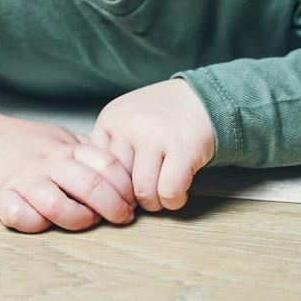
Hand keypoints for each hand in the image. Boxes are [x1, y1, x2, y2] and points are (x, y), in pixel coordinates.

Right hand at [0, 112, 135, 232]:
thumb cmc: (25, 143)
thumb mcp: (60, 137)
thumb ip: (88, 151)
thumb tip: (123, 170)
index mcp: (66, 147)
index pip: (107, 163)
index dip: (126, 185)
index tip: (132, 201)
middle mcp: (48, 162)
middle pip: (91, 186)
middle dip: (114, 208)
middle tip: (123, 219)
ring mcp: (24, 179)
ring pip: (58, 206)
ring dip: (80, 220)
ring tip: (88, 222)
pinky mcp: (0, 196)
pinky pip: (20, 216)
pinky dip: (35, 224)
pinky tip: (45, 224)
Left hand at [87, 79, 214, 212]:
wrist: (203, 98)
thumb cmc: (162, 116)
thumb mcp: (127, 119)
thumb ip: (110, 146)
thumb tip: (97, 189)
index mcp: (110, 119)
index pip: (98, 171)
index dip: (114, 187)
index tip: (128, 188)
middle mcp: (128, 125)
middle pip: (119, 184)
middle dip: (134, 198)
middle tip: (148, 193)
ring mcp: (154, 135)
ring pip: (144, 192)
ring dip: (155, 203)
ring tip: (163, 194)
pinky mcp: (182, 148)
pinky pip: (169, 192)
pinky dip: (174, 201)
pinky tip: (179, 192)